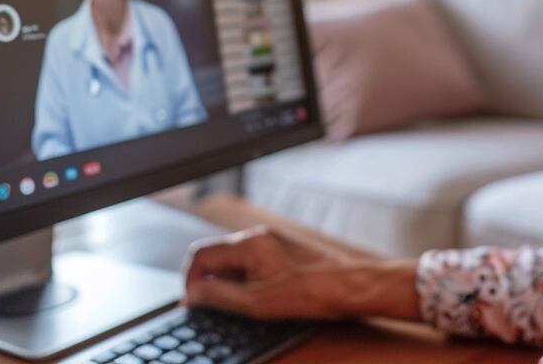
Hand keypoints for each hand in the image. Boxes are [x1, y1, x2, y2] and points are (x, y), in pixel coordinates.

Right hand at [181, 225, 419, 321]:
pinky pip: (252, 261)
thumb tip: (192, 294)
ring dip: (227, 281)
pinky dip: (245, 278)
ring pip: (234, 259)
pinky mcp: (284, 251)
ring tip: (239, 306)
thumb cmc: (313, 292)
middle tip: (212, 307)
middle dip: (207, 281)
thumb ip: (220, 297)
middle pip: (215, 254)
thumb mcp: (258, 303)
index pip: (200, 254)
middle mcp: (259, 236)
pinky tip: (258, 297)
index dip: (189, 280)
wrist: (352, 285)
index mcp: (249, 244)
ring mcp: (272, 242)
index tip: (193, 302)